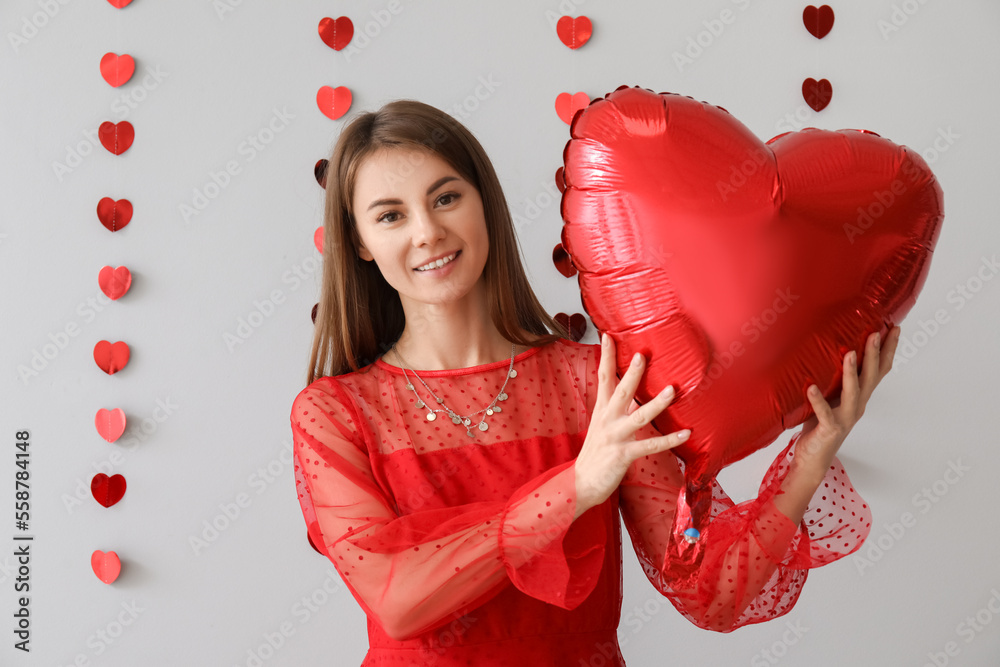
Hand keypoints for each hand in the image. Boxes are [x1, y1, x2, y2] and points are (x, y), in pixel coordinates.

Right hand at [574, 333, 691, 518]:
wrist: (580, 484)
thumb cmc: (596, 454)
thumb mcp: (602, 426)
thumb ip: (616, 409)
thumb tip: (632, 394)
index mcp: (602, 410)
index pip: (603, 377)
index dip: (606, 356)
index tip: (607, 335)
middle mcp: (607, 419)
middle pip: (620, 390)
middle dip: (633, 373)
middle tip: (644, 354)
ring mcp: (615, 437)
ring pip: (639, 416)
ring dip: (657, 403)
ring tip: (673, 390)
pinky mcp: (623, 455)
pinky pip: (650, 445)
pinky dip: (669, 440)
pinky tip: (686, 434)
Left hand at [791, 326, 901, 484]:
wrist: (814, 458)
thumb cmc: (820, 425)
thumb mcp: (831, 397)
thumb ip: (835, 379)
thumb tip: (833, 350)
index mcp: (859, 397)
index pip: (879, 371)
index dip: (888, 350)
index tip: (894, 328)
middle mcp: (857, 406)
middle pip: (871, 377)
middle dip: (874, 355)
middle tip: (876, 333)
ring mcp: (844, 418)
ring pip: (853, 393)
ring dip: (851, 373)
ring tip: (849, 353)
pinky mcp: (829, 429)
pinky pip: (824, 412)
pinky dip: (817, 400)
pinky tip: (810, 387)